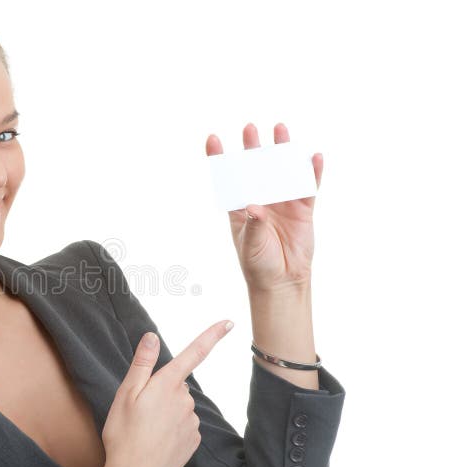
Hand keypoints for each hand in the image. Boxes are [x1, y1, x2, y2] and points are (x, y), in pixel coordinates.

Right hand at [101, 320, 233, 466]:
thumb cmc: (124, 434)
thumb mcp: (125, 394)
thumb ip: (142, 363)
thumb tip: (153, 336)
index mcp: (167, 384)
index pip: (194, 353)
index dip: (212, 335)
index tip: (228, 322)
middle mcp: (185, 399)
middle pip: (176, 384)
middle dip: (161, 390)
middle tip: (138, 409)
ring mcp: (192, 421)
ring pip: (179, 405)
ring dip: (165, 411)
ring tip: (144, 428)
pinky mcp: (194, 439)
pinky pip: (183, 425)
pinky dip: (171, 428)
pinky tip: (156, 440)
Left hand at [205, 123, 322, 292]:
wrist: (281, 280)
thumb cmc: (258, 262)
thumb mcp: (250, 243)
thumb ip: (254, 225)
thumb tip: (255, 207)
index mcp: (240, 206)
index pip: (228, 178)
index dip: (220, 158)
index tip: (212, 138)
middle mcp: (261, 198)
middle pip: (256, 167)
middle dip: (253, 147)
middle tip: (249, 128)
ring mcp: (282, 202)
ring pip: (283, 170)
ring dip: (282, 151)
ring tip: (280, 129)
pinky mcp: (303, 210)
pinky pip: (308, 187)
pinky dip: (312, 172)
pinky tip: (314, 157)